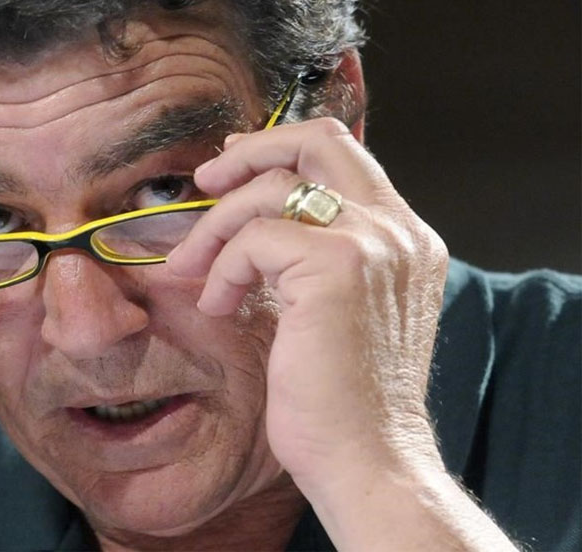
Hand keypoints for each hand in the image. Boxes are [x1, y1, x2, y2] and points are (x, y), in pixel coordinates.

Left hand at [168, 117, 487, 544]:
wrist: (366, 457)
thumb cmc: (341, 397)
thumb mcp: (335, 309)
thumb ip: (314, 256)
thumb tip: (256, 217)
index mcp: (404, 237)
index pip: (344, 155)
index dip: (280, 147)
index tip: (231, 165)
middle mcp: (398, 230)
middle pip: (318, 141)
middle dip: (249, 152)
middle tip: (205, 182)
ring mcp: (373, 243)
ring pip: (270, 189)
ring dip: (215, 228)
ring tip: (193, 272)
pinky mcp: (337, 266)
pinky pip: (253, 238)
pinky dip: (223, 268)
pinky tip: (220, 306)